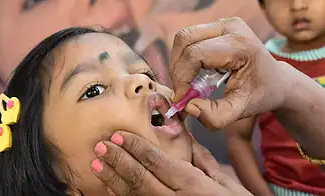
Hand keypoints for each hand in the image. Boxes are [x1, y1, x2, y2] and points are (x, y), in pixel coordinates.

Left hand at [91, 131, 250, 195]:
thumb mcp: (227, 184)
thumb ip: (205, 162)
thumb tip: (188, 139)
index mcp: (193, 186)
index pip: (157, 162)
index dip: (136, 147)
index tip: (120, 135)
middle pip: (140, 178)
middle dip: (118, 160)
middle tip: (101, 145)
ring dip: (113, 179)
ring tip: (97, 164)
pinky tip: (110, 188)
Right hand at [169, 17, 290, 129]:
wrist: (277, 80)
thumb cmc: (261, 94)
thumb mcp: (241, 111)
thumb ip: (215, 116)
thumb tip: (188, 106)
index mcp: (240, 45)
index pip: (195, 54)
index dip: (182, 77)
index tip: (181, 99)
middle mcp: (232, 27)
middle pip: (184, 40)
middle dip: (177, 68)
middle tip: (182, 90)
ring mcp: (225, 22)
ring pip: (183, 37)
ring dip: (179, 62)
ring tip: (189, 83)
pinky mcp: (218, 24)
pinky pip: (190, 38)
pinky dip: (185, 57)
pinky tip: (195, 74)